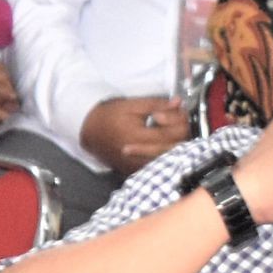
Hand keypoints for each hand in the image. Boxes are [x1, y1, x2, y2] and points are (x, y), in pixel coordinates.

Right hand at [78, 94, 194, 171]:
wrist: (90, 131)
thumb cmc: (109, 116)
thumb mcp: (132, 105)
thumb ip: (156, 104)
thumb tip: (178, 103)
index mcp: (138, 138)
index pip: (170, 134)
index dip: (179, 121)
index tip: (176, 109)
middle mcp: (140, 156)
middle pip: (174, 147)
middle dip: (182, 130)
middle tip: (177, 116)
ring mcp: (139, 165)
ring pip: (170, 157)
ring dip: (177, 141)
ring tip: (171, 126)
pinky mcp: (138, 169)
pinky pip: (160, 162)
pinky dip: (167, 151)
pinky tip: (164, 139)